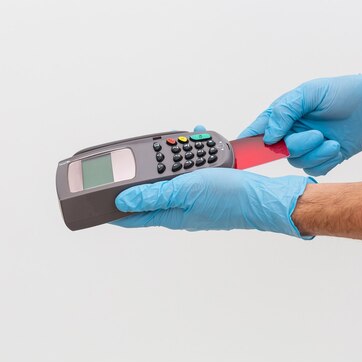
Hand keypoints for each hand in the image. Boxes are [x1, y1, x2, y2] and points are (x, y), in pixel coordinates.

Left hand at [112, 168, 313, 236]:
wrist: (265, 197)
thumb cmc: (231, 198)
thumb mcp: (186, 190)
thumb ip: (154, 193)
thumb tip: (122, 199)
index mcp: (170, 214)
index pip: (132, 215)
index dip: (112, 208)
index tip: (96, 203)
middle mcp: (180, 209)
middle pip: (149, 194)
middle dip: (142, 177)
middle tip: (136, 160)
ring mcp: (194, 200)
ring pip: (171, 181)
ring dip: (169, 164)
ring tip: (172, 147)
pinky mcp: (208, 191)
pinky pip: (191, 174)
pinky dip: (190, 161)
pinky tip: (197, 148)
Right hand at [239, 63, 361, 175]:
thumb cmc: (344, 93)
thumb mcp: (309, 93)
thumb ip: (284, 111)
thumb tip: (267, 136)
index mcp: (285, 114)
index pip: (259, 130)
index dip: (249, 142)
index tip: (246, 152)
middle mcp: (293, 131)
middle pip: (279, 150)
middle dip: (297, 146)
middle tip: (316, 135)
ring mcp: (308, 146)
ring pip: (297, 162)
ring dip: (315, 153)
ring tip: (331, 140)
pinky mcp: (323, 158)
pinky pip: (314, 169)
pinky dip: (325, 160)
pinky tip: (336, 147)